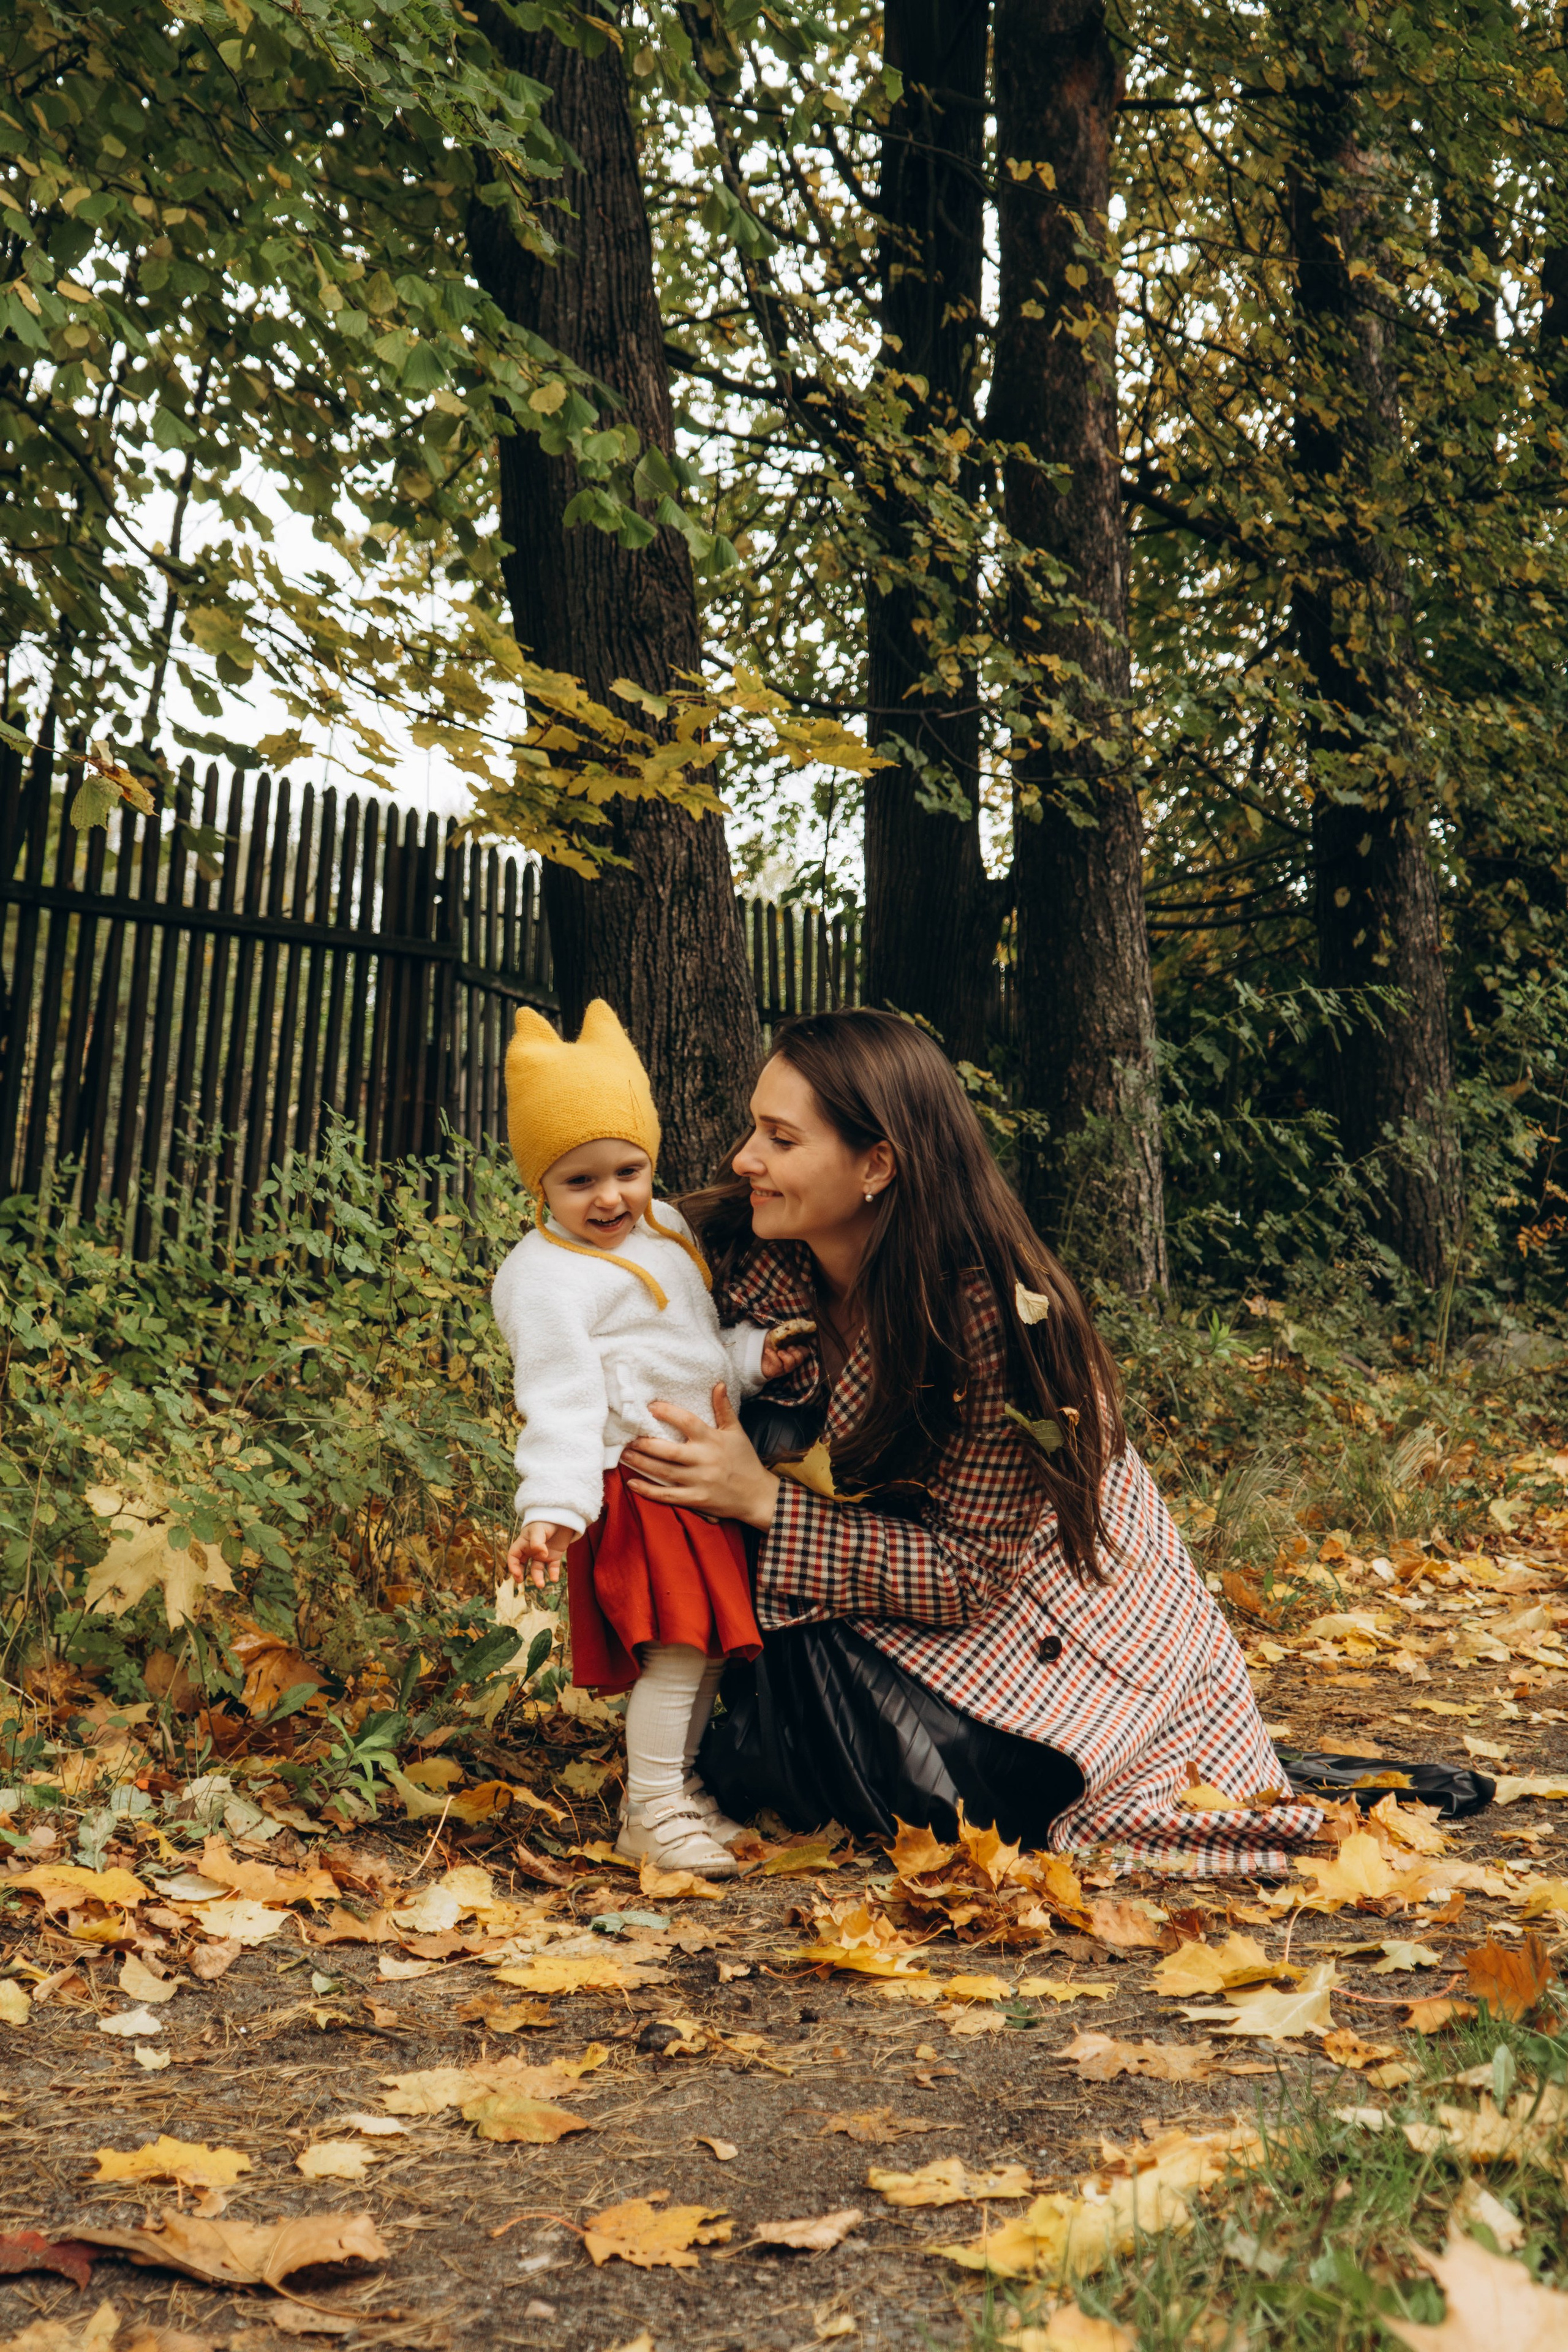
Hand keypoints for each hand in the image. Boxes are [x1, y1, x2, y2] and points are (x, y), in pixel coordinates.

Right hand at [507, 1522, 569, 1589]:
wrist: (563, 1516)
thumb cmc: (546, 1520)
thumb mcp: (538, 1529)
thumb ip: (537, 1542)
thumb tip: (542, 1556)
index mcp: (523, 1542)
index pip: (513, 1556)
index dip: (513, 1565)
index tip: (517, 1574)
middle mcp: (531, 1550)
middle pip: (522, 1564)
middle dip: (520, 1573)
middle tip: (521, 1581)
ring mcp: (543, 1554)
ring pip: (537, 1569)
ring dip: (538, 1577)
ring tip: (541, 1585)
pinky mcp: (554, 1556)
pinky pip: (552, 1567)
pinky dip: (553, 1574)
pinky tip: (554, 1579)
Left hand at [621, 1384, 779, 1530]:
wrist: (756, 1495)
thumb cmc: (744, 1460)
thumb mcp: (736, 1431)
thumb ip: (724, 1408)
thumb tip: (718, 1384)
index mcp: (712, 1440)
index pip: (687, 1422)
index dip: (667, 1413)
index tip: (650, 1407)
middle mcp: (704, 1460)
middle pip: (669, 1451)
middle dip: (645, 1444)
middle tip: (628, 1438)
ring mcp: (698, 1482)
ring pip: (664, 1473)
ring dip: (641, 1464)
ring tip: (624, 1455)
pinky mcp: (695, 1499)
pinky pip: (667, 1496)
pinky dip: (648, 1491)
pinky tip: (631, 1483)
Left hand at [759, 1336, 810, 1382]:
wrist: (754, 1352)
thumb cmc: (768, 1343)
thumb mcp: (777, 1334)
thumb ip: (785, 1331)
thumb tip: (794, 1325)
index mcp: (794, 1352)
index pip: (805, 1352)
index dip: (803, 1348)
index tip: (797, 1343)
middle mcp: (791, 1362)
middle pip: (800, 1359)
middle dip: (795, 1352)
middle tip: (788, 1347)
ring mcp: (784, 1368)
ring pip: (791, 1364)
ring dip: (786, 1356)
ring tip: (779, 1351)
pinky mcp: (775, 1372)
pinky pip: (778, 1365)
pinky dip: (773, 1356)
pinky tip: (768, 1351)